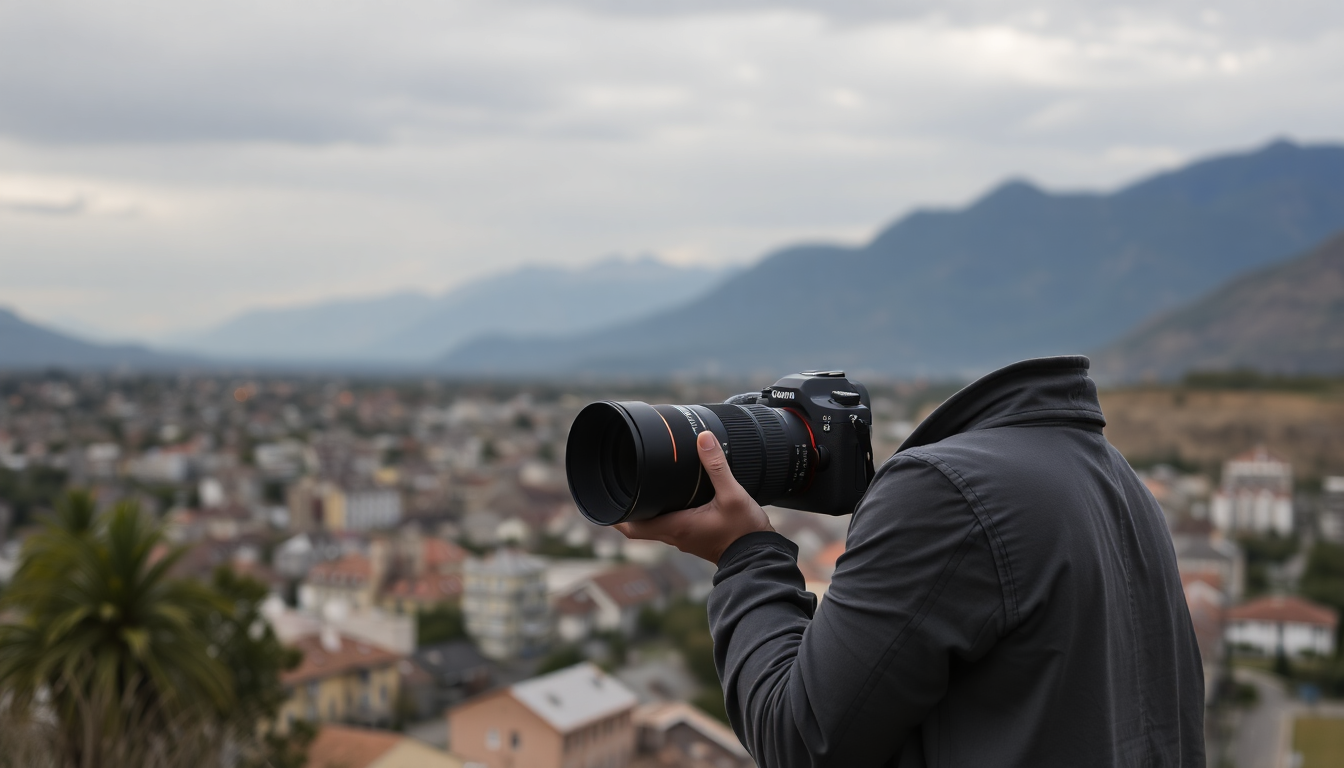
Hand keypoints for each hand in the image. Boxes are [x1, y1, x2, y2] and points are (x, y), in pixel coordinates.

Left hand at [615, 430, 774, 563]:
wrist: (759, 557)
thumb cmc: (744, 532)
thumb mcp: (732, 494)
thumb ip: (717, 466)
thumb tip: (703, 439)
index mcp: (676, 526)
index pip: (632, 527)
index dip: (615, 515)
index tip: (606, 500)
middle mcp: (675, 536)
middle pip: (640, 526)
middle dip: (629, 509)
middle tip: (622, 486)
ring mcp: (685, 539)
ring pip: (656, 526)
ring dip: (647, 511)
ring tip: (644, 488)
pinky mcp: (696, 539)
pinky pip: (672, 526)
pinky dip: (665, 513)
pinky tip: (674, 499)